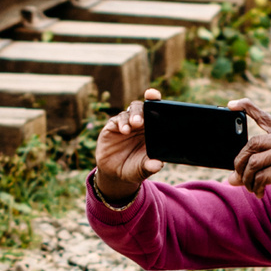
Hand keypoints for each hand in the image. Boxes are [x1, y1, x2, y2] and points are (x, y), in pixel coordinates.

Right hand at [92, 88, 167, 202]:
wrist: (114, 174)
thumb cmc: (134, 168)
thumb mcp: (143, 169)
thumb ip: (150, 166)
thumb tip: (157, 165)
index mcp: (152, 130)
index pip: (156, 112)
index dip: (156, 101)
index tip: (155, 96)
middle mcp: (140, 124)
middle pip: (143, 107)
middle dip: (143, 109)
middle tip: (142, 120)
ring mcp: (127, 123)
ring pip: (131, 111)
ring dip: (133, 115)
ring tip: (135, 124)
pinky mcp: (113, 126)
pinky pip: (118, 119)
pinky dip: (122, 123)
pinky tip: (125, 130)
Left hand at [231, 100, 270, 209]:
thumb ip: (260, 164)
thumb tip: (232, 178)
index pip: (263, 117)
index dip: (246, 108)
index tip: (231, 104)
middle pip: (251, 144)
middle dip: (239, 163)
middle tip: (237, 175)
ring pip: (253, 163)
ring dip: (246, 179)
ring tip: (251, 187)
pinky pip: (260, 177)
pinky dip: (255, 187)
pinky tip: (259, 193)